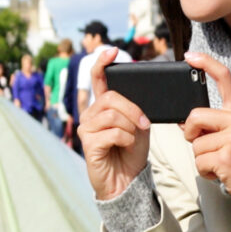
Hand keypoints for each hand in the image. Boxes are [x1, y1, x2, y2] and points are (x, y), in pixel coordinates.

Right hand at [78, 47, 150, 200]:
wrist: (127, 180)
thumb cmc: (131, 152)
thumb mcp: (138, 125)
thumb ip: (134, 107)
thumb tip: (139, 96)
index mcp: (102, 106)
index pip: (98, 78)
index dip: (102, 62)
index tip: (112, 51)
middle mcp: (90, 114)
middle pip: (111, 97)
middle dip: (133, 109)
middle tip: (144, 124)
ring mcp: (86, 128)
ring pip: (113, 115)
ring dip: (131, 126)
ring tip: (133, 138)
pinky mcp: (87, 143)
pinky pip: (112, 132)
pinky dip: (125, 139)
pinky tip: (125, 146)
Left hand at [182, 52, 230, 214]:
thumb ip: (213, 123)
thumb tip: (183, 120)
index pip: (224, 77)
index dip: (205, 63)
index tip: (189, 55)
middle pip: (195, 116)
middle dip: (191, 134)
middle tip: (206, 146)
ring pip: (194, 143)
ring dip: (201, 157)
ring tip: (221, 162)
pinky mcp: (226, 158)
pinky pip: (199, 161)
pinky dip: (205, 171)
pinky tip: (220, 173)